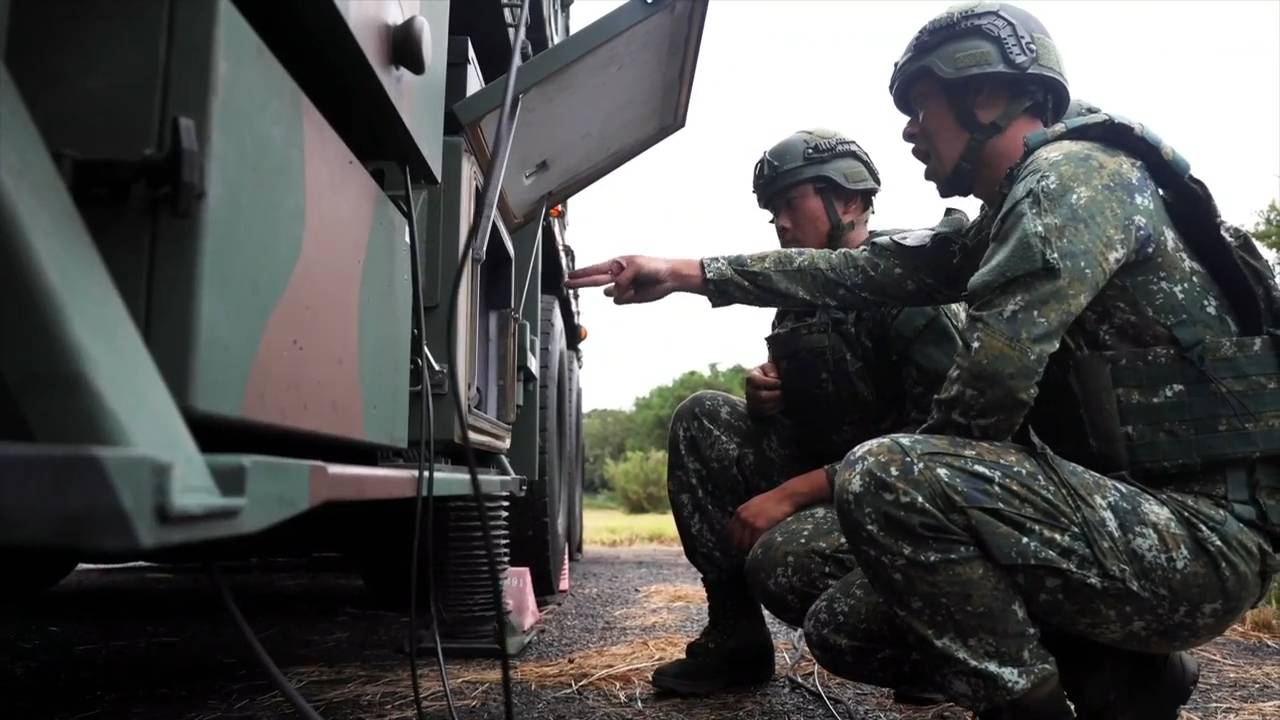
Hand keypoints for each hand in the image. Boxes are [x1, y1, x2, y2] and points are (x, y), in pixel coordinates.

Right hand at [566, 256, 701, 304]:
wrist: (669, 278)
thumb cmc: (653, 267)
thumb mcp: (636, 268)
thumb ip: (622, 279)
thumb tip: (614, 292)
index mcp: (617, 264)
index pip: (595, 269)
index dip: (582, 273)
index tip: (570, 276)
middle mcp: (617, 276)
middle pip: (594, 280)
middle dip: (581, 282)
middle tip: (567, 284)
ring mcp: (622, 288)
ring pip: (610, 294)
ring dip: (619, 291)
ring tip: (635, 284)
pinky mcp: (628, 298)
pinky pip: (619, 301)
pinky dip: (626, 297)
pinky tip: (637, 291)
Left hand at [728, 488, 798, 551]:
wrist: (786, 497)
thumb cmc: (774, 502)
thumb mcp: (755, 505)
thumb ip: (747, 515)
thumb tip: (745, 530)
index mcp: (740, 512)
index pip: (730, 532)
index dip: (735, 541)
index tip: (742, 547)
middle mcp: (742, 517)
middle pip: (735, 540)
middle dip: (742, 547)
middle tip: (751, 552)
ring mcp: (750, 522)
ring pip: (745, 544)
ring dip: (751, 549)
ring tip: (758, 551)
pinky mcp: (759, 527)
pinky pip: (755, 543)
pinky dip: (759, 547)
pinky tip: (764, 548)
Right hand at [745, 361, 782, 416]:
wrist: (766, 385)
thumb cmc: (768, 374)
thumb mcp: (768, 367)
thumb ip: (770, 368)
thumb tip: (774, 377)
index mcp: (751, 377)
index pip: (756, 380)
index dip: (770, 382)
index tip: (780, 382)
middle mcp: (749, 391)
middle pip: (761, 396)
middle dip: (775, 395)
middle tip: (784, 392)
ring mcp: (751, 402)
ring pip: (764, 406)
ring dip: (777, 403)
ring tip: (784, 397)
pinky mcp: (756, 411)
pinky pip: (766, 413)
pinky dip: (776, 408)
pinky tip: (782, 403)